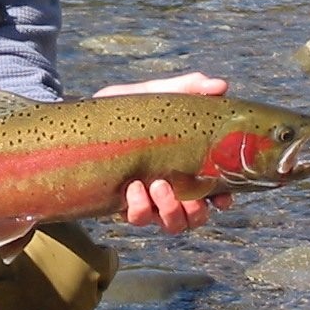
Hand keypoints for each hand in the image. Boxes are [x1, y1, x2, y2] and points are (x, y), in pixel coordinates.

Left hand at [95, 71, 233, 233]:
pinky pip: (138, 218)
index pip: (214, 192)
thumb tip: (220, 85)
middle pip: (195, 218)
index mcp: (185, 165)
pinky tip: (133, 186)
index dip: (222, 199)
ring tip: (157, 185)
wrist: (87, 113)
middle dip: (194, 211)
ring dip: (170, 211)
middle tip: (177, 186)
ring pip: (170, 224)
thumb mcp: (157, 93)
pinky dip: (140, 208)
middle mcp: (170, 188)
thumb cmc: (128, 105)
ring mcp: (148, 199)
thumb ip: (188, 88)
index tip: (223, 197)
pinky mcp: (123, 204)